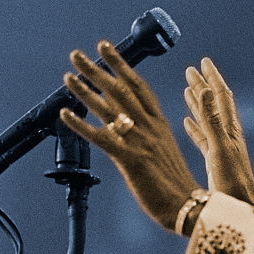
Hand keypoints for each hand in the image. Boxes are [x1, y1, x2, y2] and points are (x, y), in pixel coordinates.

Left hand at [59, 40, 198, 231]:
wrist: (187, 205)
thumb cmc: (175, 182)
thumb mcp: (164, 149)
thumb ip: (147, 133)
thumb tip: (125, 124)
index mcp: (159, 123)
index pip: (138, 85)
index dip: (120, 65)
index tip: (106, 48)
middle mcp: (149, 126)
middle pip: (120, 89)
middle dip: (98, 69)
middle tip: (78, 55)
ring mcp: (139, 141)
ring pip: (108, 109)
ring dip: (85, 90)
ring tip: (68, 77)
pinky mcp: (130, 159)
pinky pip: (101, 138)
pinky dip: (81, 124)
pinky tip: (65, 114)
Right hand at [183, 57, 253, 210]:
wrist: (241, 206)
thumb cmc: (232, 181)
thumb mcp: (219, 147)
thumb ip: (211, 119)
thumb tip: (208, 90)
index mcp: (229, 128)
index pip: (221, 95)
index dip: (212, 78)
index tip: (203, 62)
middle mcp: (226, 134)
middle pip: (213, 103)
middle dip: (203, 85)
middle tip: (191, 70)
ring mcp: (221, 146)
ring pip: (207, 118)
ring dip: (198, 102)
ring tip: (188, 89)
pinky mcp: (215, 159)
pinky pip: (203, 136)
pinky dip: (194, 126)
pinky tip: (187, 122)